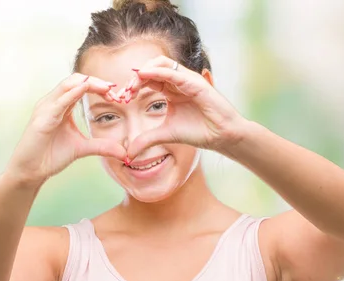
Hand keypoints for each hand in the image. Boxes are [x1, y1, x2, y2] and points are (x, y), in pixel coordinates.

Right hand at [6, 73, 126, 185]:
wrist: (31, 171)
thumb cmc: (50, 156)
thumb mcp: (82, 148)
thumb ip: (102, 146)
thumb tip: (124, 152)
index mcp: (61, 106)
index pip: (81, 86)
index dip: (99, 87)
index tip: (117, 95)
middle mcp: (52, 102)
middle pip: (75, 80)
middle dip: (97, 82)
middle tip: (115, 90)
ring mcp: (46, 108)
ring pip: (67, 85)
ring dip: (89, 84)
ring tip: (107, 88)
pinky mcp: (42, 118)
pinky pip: (59, 101)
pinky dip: (73, 93)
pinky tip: (85, 89)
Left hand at [123, 56, 245, 160]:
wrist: (221, 137)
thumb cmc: (198, 132)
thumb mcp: (165, 135)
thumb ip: (146, 140)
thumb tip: (128, 154)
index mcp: (170, 89)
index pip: (148, 78)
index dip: (133, 85)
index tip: (122, 98)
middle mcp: (178, 81)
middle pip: (151, 66)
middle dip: (136, 77)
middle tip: (125, 92)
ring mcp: (187, 80)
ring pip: (161, 63)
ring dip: (144, 72)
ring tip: (133, 85)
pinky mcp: (196, 83)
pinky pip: (174, 72)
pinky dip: (158, 72)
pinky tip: (145, 77)